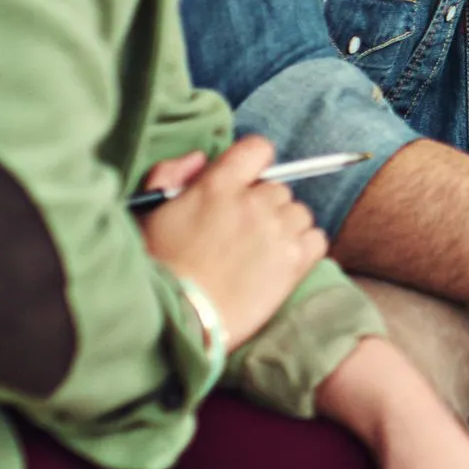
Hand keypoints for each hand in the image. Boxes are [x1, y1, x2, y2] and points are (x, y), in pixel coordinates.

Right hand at [139, 136, 325, 346]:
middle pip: (278, 188)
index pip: (257, 149)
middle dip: (264, 206)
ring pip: (299, 214)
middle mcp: (253, 202)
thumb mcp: (151, 212)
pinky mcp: (296, 260)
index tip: (247, 183)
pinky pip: (316, 239)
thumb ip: (172, 174)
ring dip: (285, 228)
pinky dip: (304, 249)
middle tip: (242, 234)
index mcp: (218, 185)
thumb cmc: (160, 268)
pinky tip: (280, 265)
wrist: (180, 319)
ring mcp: (277, 229)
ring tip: (259, 254)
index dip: (254, 163)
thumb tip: (201, 158)